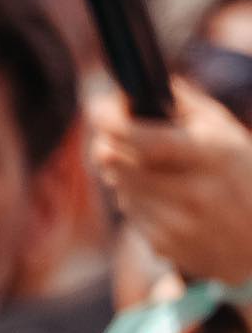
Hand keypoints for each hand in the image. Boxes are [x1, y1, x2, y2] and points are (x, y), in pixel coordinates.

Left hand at [88, 78, 251, 283]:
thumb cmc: (240, 174)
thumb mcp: (224, 132)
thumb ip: (182, 105)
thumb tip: (136, 87)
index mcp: (211, 155)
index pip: (146, 140)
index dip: (112, 123)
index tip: (96, 109)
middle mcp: (194, 191)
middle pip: (118, 163)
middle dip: (106, 144)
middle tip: (108, 136)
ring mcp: (177, 223)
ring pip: (119, 189)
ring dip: (123, 175)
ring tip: (151, 170)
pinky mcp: (164, 245)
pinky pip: (130, 215)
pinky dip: (136, 202)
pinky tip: (162, 199)